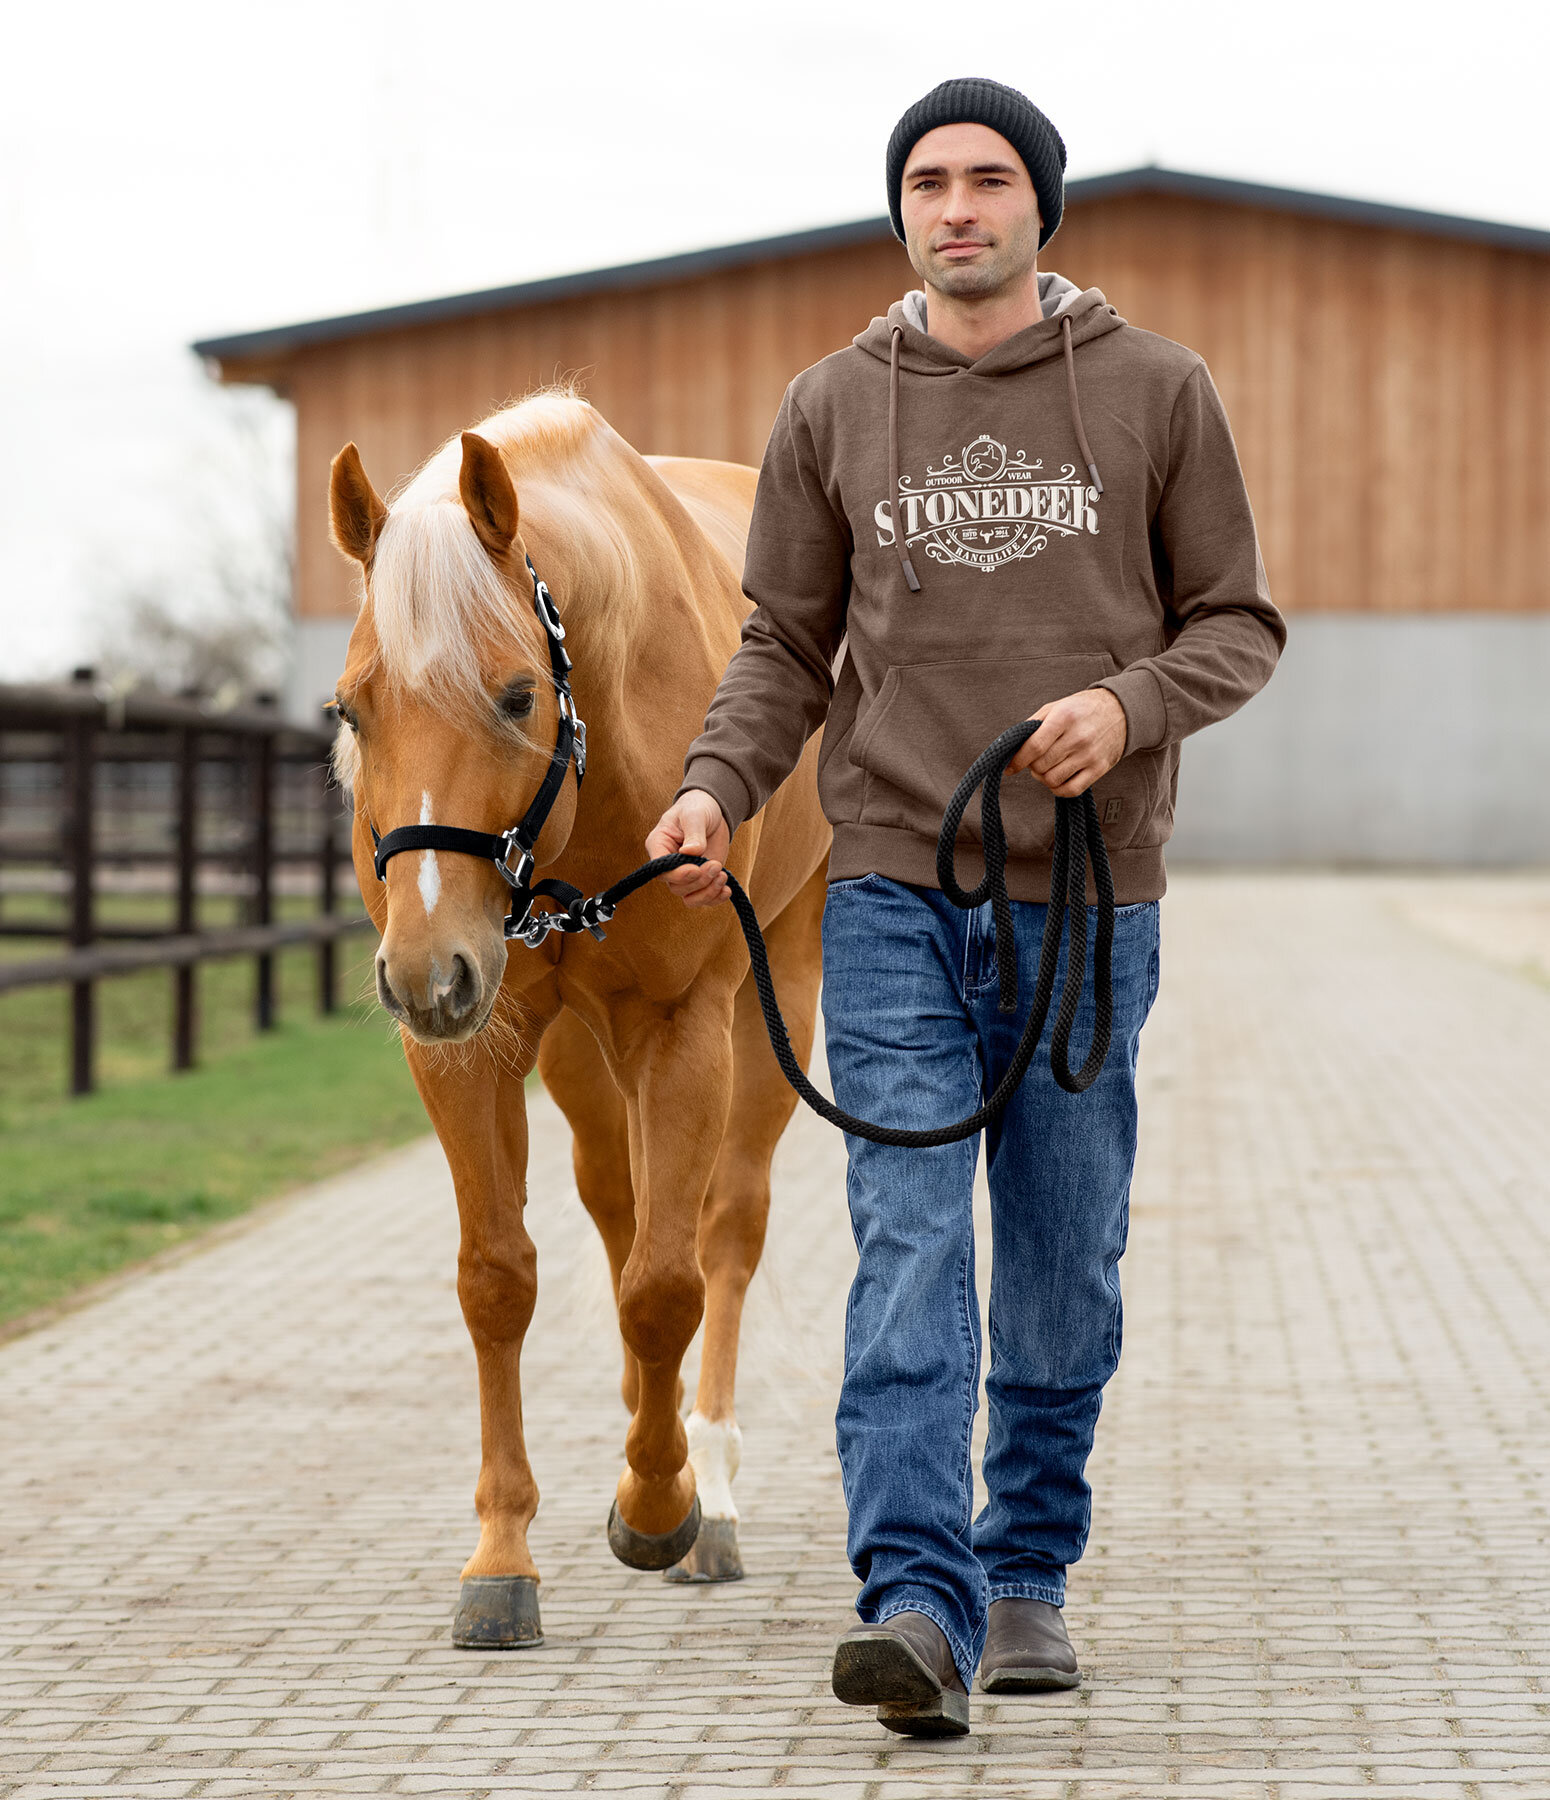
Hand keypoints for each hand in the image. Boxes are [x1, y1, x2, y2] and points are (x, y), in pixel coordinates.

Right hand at [645, 791, 730, 906]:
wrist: (712, 813)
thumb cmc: (697, 808)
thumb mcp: (694, 815)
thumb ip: (693, 833)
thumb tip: (691, 852)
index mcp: (659, 846)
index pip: (661, 869)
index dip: (678, 874)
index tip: (696, 869)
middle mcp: (668, 865)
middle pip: (676, 886)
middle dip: (699, 881)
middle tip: (715, 864)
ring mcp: (685, 874)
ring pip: (689, 897)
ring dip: (707, 892)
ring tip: (723, 876)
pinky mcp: (700, 879)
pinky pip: (703, 898)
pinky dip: (715, 898)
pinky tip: (727, 890)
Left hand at [1009, 688, 1127, 796]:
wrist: (1121, 711)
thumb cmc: (1082, 709)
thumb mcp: (1056, 707)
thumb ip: (1032, 725)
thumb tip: (1011, 748)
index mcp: (1064, 718)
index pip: (1034, 746)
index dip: (1018, 760)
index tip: (1010, 767)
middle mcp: (1078, 737)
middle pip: (1041, 766)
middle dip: (1031, 766)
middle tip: (1035, 761)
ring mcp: (1090, 755)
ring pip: (1053, 780)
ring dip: (1043, 778)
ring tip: (1047, 767)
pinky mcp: (1099, 768)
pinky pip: (1071, 790)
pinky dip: (1058, 789)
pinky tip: (1058, 779)